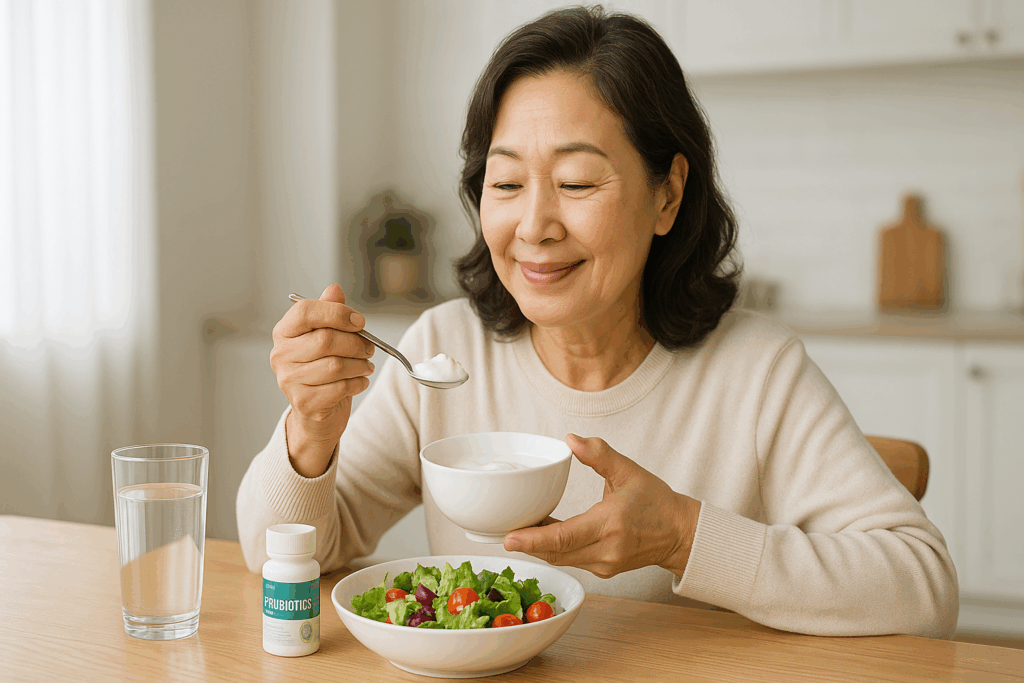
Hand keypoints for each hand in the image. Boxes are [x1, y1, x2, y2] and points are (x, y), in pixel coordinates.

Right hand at [270, 284, 375, 476]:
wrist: (316, 415)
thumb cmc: (322, 369)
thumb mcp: (326, 337)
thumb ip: (329, 312)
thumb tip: (334, 289)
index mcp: (284, 332)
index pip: (305, 312)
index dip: (337, 313)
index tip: (360, 322)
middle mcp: (281, 355)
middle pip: (326, 340)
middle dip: (356, 343)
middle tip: (369, 347)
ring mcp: (289, 381)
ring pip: (336, 365)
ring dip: (360, 365)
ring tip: (366, 366)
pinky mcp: (304, 403)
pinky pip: (340, 388)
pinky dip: (358, 383)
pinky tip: (359, 382)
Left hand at [503, 434, 700, 578]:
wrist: (680, 534)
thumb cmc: (657, 502)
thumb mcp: (629, 471)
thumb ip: (599, 454)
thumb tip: (571, 439)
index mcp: (611, 524)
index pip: (565, 537)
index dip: (534, 539)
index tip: (508, 538)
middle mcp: (606, 550)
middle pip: (556, 552)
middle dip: (527, 544)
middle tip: (500, 533)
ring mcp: (604, 564)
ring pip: (561, 558)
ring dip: (539, 545)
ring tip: (517, 529)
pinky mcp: (603, 569)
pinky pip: (571, 559)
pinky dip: (554, 548)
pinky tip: (542, 533)